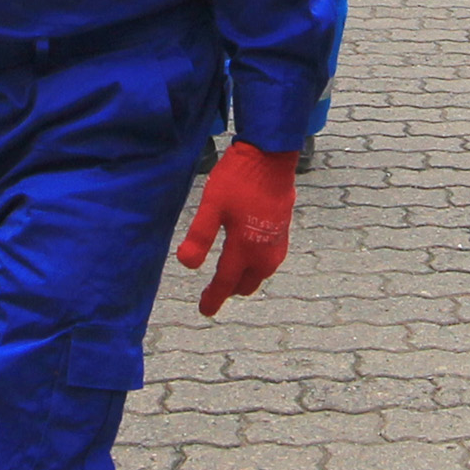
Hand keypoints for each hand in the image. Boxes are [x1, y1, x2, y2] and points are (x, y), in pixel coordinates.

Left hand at [175, 142, 297, 314]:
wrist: (271, 159)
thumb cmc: (239, 180)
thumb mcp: (212, 205)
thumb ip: (200, 235)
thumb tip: (186, 264)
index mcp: (244, 249)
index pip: (225, 283)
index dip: (213, 298)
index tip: (204, 311)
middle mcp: (264, 253)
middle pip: (245, 284)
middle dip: (229, 289)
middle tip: (213, 291)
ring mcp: (277, 244)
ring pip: (260, 274)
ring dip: (244, 278)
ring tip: (230, 276)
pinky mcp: (283, 233)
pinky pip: (270, 262)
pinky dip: (256, 266)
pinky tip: (249, 256)